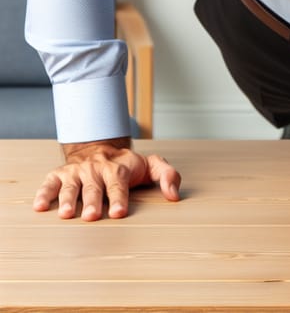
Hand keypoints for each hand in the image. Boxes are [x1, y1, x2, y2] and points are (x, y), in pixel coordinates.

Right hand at [33, 138, 180, 220]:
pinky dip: (43, 193)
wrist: (101, 148)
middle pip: (94, 187)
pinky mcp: (60, 174)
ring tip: (66, 214)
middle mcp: (96, 169)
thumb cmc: (127, 165)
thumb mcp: (151, 165)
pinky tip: (40, 206)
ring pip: (71, 186)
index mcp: (119, 168)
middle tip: (92, 216)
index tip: (119, 212)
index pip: (119, 184)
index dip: (119, 198)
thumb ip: (167, 176)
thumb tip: (174, 195)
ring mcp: (77, 172)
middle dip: (92, 202)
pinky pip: (49, 183)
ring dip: (68, 199)